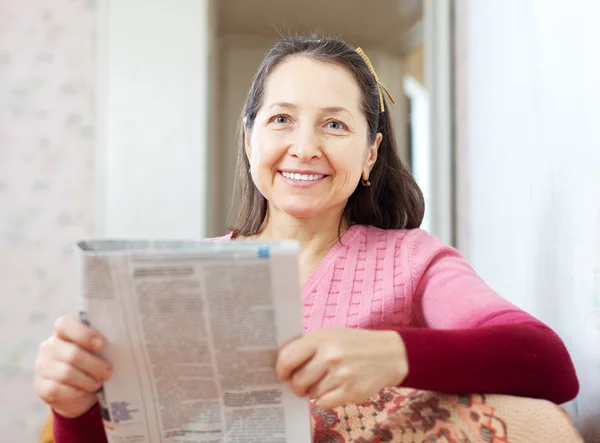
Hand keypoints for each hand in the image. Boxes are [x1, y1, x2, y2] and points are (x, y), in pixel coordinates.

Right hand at [34, 315, 112, 417]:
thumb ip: (102, 344)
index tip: (101, 344)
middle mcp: (49, 347)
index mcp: (63, 332)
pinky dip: (76, 392)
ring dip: (88, 380)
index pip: (65, 324)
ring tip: (98, 382)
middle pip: (72, 354)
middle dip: (95, 365)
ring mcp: (42, 366)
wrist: (79, 393)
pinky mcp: (41, 386)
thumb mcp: (97, 352)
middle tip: (108, 372)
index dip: (84, 333)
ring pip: (67, 373)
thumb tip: (124, 342)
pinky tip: (85, 391)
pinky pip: (58, 389)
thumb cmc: (92, 365)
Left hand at [275, 327, 407, 408]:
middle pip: (297, 380)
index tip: (283, 375)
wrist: (390, 354)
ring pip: (311, 393)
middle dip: (297, 386)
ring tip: (326, 382)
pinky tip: (334, 389)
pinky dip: (325, 400)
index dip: (281, 370)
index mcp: (321, 338)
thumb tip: (282, 363)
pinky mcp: (351, 391)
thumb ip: (307, 346)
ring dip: (314, 391)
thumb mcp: (330, 335)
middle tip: (303, 383)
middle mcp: (330, 356)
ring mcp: (341, 374)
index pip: (287, 358)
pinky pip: (324, 403)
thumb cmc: (354, 344)